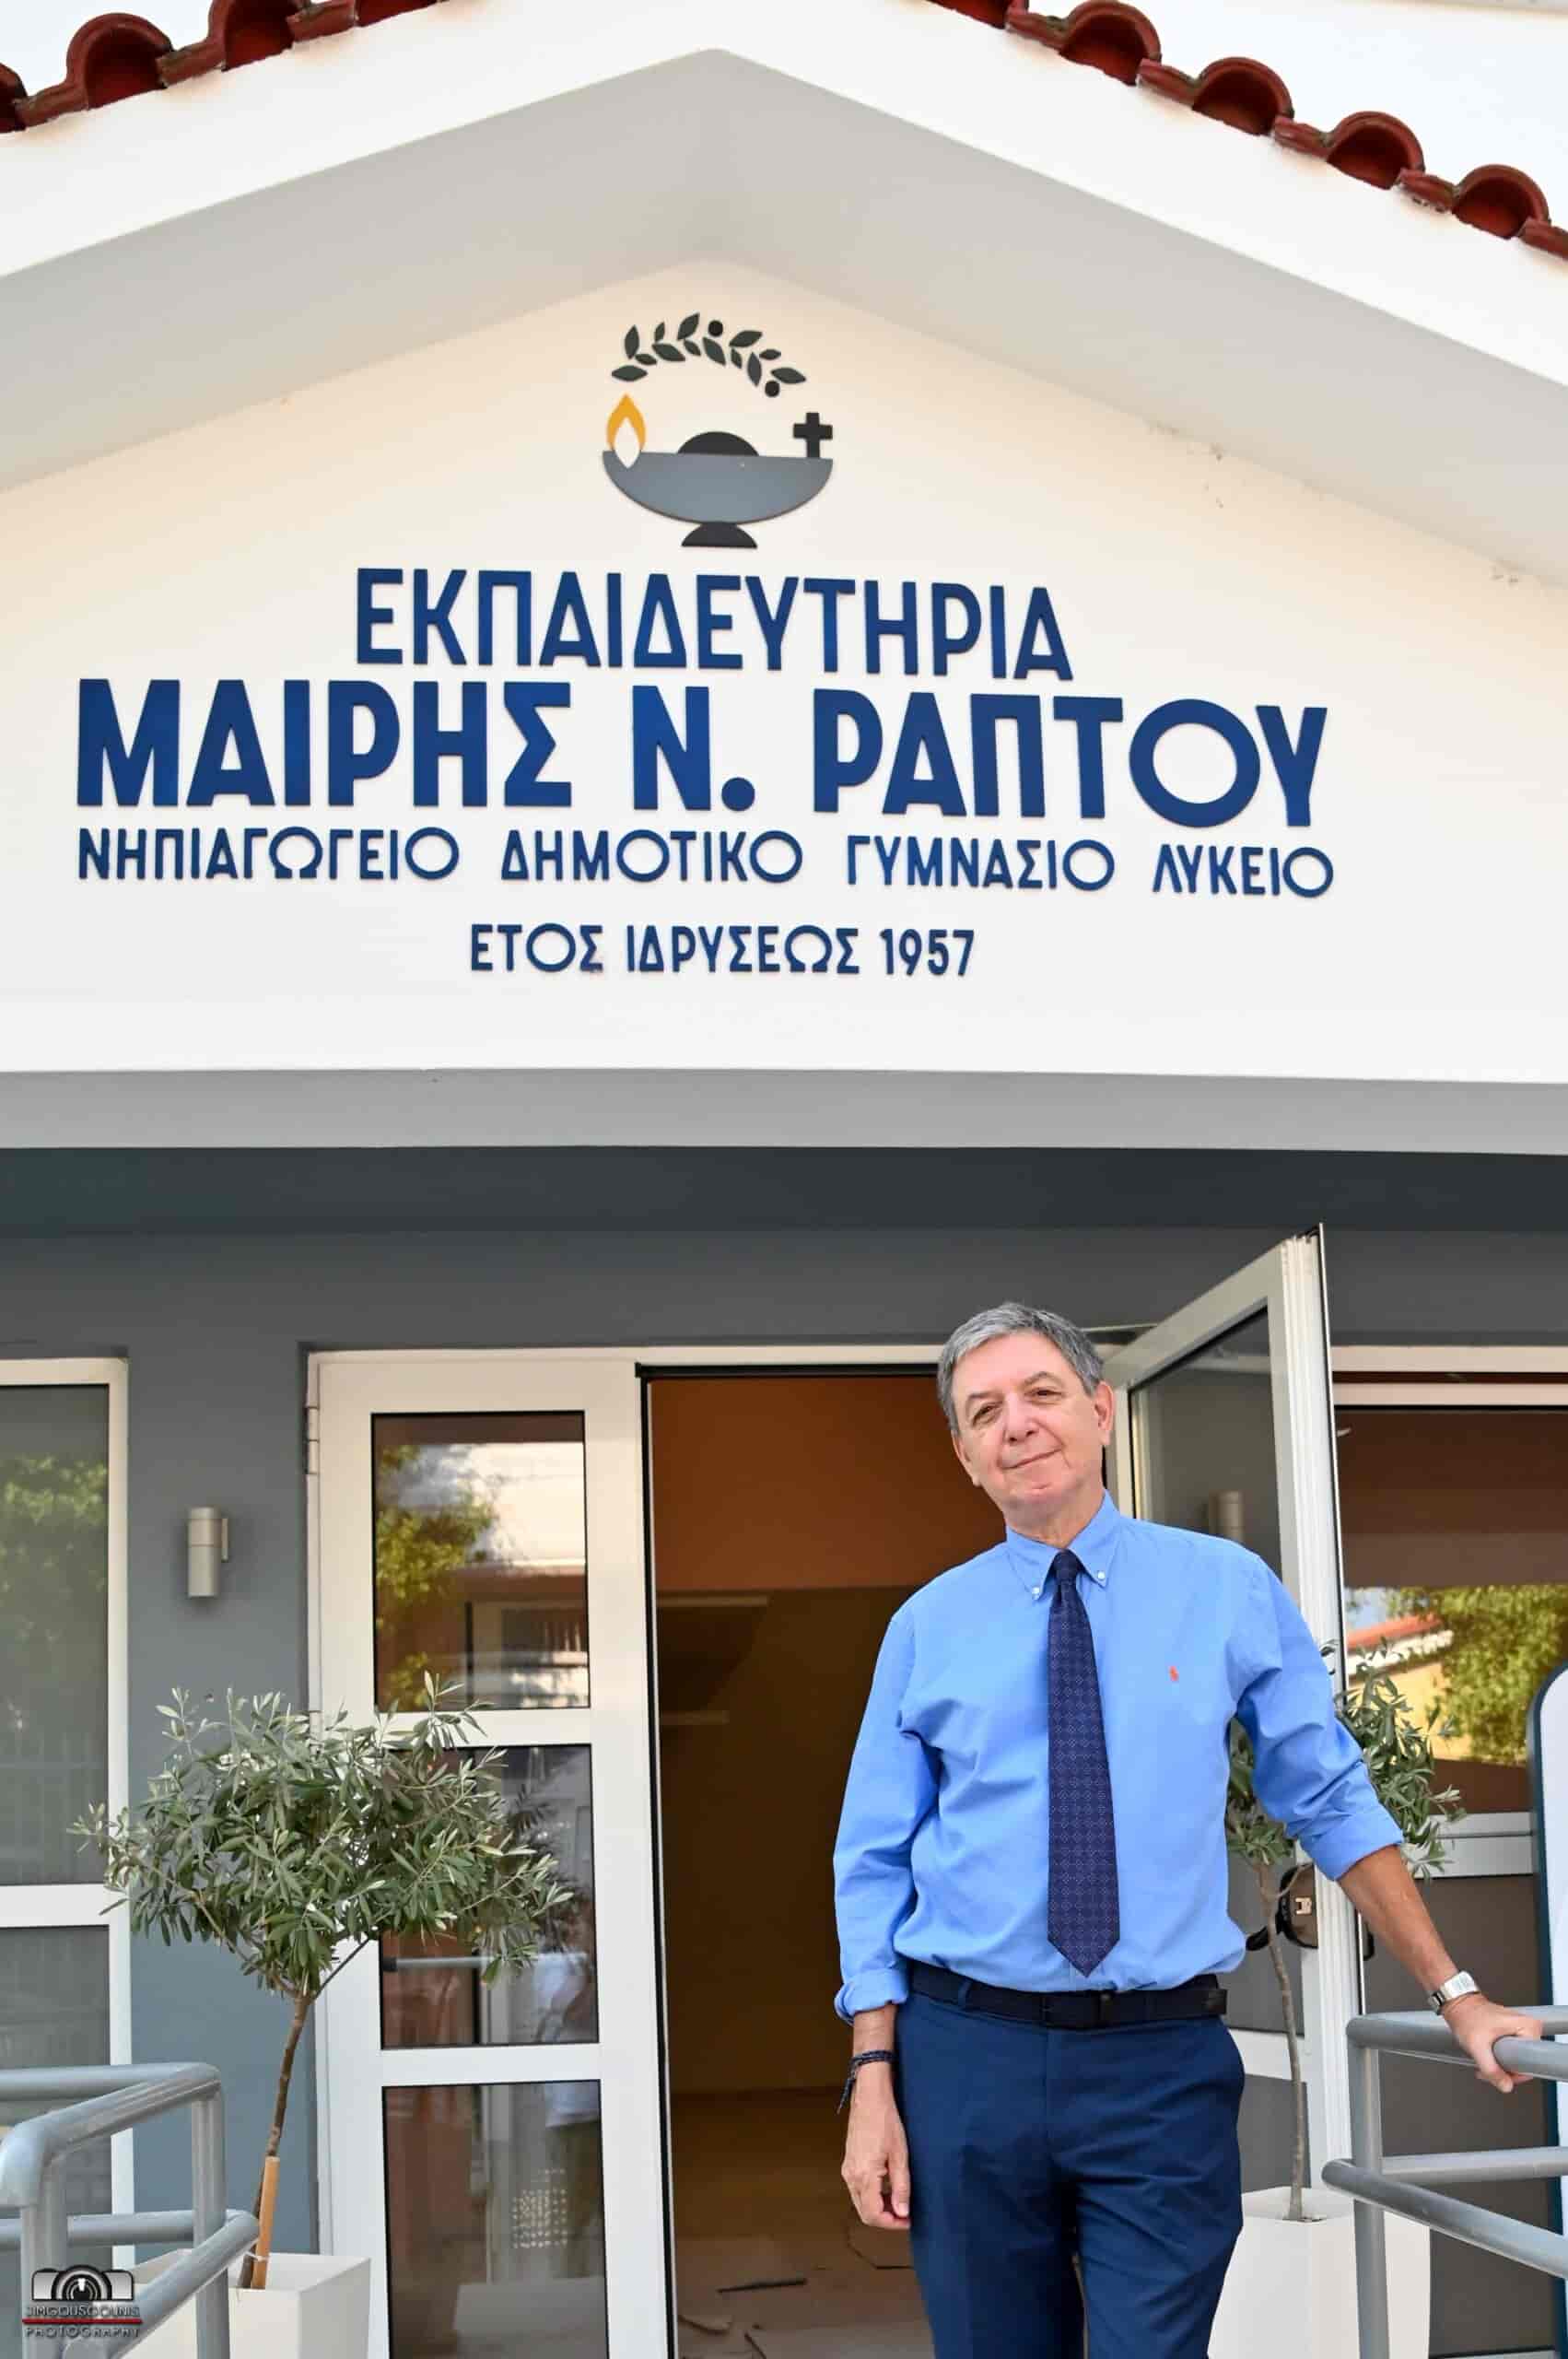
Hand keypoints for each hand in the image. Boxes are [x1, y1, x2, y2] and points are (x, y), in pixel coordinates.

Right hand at [840, 2068, 910, 2229]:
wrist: (869, 2096)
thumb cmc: (886, 2121)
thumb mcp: (900, 2154)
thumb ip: (901, 2186)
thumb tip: (903, 2213)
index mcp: (864, 2175)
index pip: (873, 2215)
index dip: (891, 2223)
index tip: (908, 2219)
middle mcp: (851, 2176)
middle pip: (865, 2213)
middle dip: (885, 2218)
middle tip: (905, 2212)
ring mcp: (847, 2169)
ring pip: (861, 2202)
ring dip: (879, 2207)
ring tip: (900, 2198)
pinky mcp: (848, 2162)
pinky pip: (858, 2189)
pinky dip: (873, 2195)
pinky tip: (888, 2185)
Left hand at [1443, 1993, 1544, 2092]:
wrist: (1458, 2005)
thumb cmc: (1467, 2017)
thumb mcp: (1478, 2046)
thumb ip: (1491, 2069)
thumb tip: (1506, 2086)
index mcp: (1528, 2026)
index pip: (1532, 2063)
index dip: (1514, 2073)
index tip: (1499, 2071)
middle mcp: (1529, 2027)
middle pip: (1524, 2064)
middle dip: (1504, 2072)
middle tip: (1487, 2068)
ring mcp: (1522, 2030)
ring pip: (1517, 2062)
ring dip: (1499, 2068)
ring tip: (1483, 2061)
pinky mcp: (1515, 2034)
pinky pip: (1512, 2056)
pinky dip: (1499, 2061)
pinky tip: (1487, 2058)